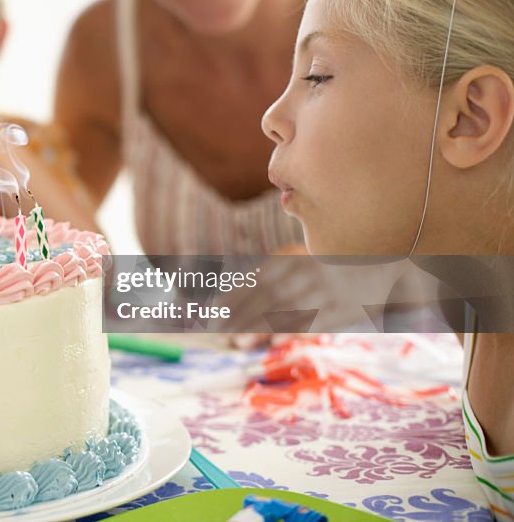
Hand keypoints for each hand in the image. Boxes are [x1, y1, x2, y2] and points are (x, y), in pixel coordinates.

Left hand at [204, 256, 414, 335]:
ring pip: (287, 310)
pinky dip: (292, 331)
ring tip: (239, 343)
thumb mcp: (300, 262)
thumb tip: (231, 300)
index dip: (232, 298)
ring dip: (260, 328)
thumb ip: (271, 278)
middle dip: (241, 317)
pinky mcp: (344, 308)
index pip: (255, 280)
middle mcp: (308, 271)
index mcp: (293, 258)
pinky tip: (274, 341)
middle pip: (267, 297)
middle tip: (220, 334)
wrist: (388, 265)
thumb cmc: (332, 267)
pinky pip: (314, 321)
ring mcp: (327, 290)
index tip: (212, 316)